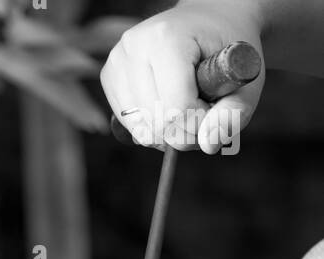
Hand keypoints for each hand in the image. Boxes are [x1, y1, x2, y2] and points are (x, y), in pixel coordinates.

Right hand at [101, 2, 265, 153]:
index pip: (177, 109)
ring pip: (140, 130)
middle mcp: (134, 46)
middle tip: (202, 105)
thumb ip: (233, 115)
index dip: (200, 122)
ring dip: (168, 130)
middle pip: (156, 124)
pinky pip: (129, 125)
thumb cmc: (228, 47)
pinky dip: (151, 126)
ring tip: (184, 103)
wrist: (208, 18)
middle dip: (184, 129)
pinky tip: (165, 103)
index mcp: (166, 38)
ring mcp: (117, 61)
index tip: (214, 106)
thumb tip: (207, 144)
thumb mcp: (245, 79)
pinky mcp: (109, 76)